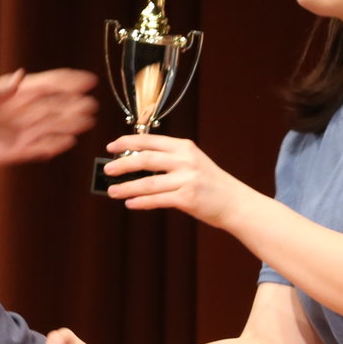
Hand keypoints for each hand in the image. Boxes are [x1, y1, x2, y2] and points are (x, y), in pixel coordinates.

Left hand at [0, 69, 98, 170]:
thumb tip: (19, 78)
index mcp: (14, 94)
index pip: (46, 85)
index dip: (67, 81)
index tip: (86, 80)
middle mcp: (22, 112)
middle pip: (53, 107)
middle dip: (73, 105)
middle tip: (90, 105)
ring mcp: (20, 131)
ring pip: (51, 127)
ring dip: (69, 124)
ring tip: (86, 121)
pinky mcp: (16, 150)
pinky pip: (39, 148)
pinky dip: (53, 145)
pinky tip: (68, 141)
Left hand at [99, 134, 249, 224]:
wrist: (235, 202)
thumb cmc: (210, 183)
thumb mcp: (192, 163)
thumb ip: (169, 160)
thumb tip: (135, 165)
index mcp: (184, 147)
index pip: (150, 140)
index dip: (128, 142)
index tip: (112, 146)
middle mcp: (185, 161)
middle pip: (146, 159)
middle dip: (122, 163)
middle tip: (108, 169)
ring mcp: (187, 179)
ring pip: (148, 183)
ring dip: (127, 187)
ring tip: (112, 191)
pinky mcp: (188, 198)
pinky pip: (158, 200)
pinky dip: (141, 202)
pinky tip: (130, 203)